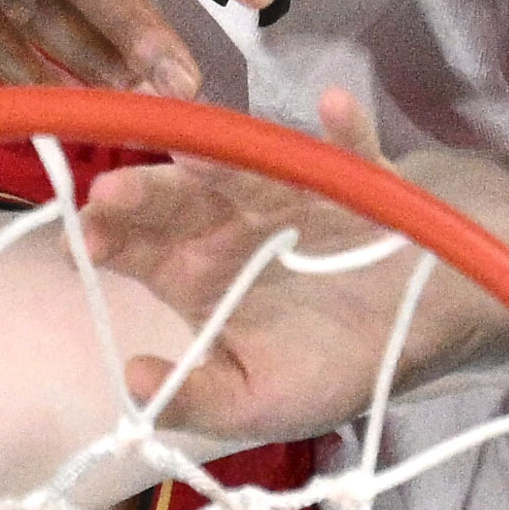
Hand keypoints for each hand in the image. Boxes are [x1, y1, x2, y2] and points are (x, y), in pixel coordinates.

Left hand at [78, 88, 508, 439]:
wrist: (421, 332)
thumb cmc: (329, 365)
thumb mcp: (257, 402)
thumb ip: (195, 399)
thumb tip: (131, 378)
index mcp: (197, 273)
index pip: (138, 247)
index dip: (110, 237)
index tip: (87, 236)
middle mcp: (231, 223)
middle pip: (178, 199)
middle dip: (147, 193)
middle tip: (114, 191)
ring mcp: (289, 193)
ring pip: (246, 167)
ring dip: (222, 157)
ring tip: (194, 154)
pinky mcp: (354, 179)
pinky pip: (353, 152)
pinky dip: (348, 132)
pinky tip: (337, 107)